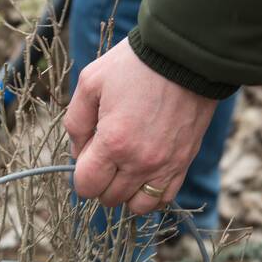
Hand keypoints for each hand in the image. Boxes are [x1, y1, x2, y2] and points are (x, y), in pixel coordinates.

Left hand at [65, 39, 218, 214]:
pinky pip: (164, 198)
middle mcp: (140, 162)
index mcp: (113, 143)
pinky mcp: (183, 163)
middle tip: (105, 156)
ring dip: (126, 193)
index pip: (86, 186)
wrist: (185, 56)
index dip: (81, 174)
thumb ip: (76, 122)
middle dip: (101, 182)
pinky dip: (151, 194)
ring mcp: (165, 166)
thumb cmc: (134, 65)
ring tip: (125, 169)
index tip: (87, 155)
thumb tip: (77, 153)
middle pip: (109, 198)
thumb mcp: (90, 83)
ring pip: (137, 206)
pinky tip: (145, 174)